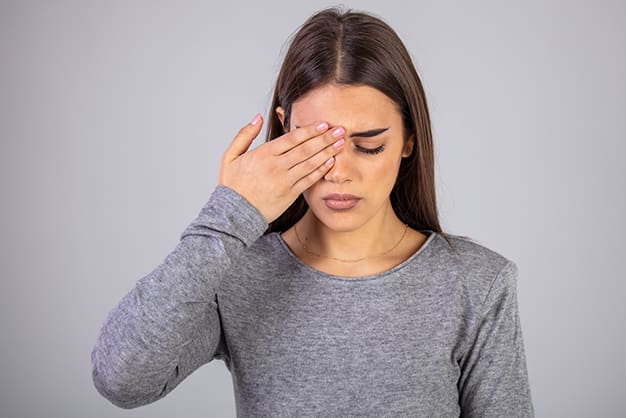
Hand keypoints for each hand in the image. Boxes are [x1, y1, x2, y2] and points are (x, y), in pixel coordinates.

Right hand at [218, 113, 345, 222]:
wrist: (234, 214)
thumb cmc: (232, 185)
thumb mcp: (230, 156)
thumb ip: (244, 135)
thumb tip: (257, 117)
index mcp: (263, 154)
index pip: (292, 138)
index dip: (310, 130)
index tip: (323, 124)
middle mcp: (276, 166)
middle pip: (306, 149)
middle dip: (325, 138)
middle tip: (340, 130)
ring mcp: (284, 181)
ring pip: (310, 163)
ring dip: (327, 152)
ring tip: (341, 143)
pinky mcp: (290, 194)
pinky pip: (309, 180)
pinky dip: (321, 170)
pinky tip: (331, 162)